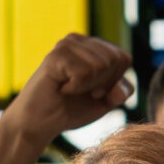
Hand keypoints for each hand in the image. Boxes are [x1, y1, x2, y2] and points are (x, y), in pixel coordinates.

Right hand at [0, 34, 132, 163]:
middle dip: (102, 84)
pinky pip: (84, 72)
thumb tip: (120, 86)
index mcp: (93, 46)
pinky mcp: (55, 55)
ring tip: (69, 89)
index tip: (94, 92)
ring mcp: (66, 44)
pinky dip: (75, 88)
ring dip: (88, 87)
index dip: (114, 82)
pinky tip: (60, 88)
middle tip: (81, 91)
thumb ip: (121, 91)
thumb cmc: (71, 109)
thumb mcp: (105, 102)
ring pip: (101, 65)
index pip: (124, 58)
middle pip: (115, 60)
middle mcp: (79, 40)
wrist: (40, 123)